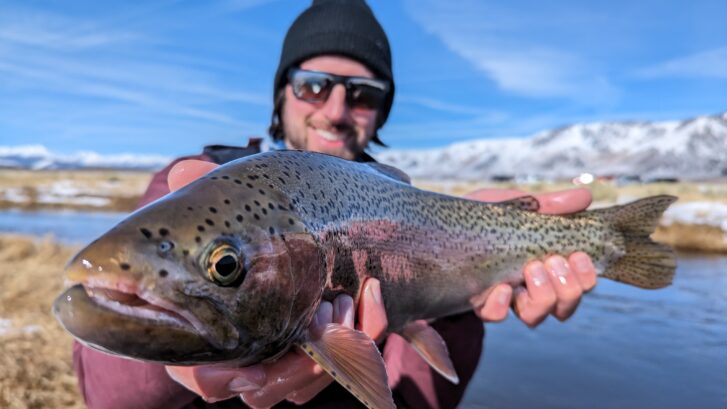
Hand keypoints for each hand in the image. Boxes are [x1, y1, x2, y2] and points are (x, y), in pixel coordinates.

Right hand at [163, 160, 388, 406]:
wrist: (309, 228)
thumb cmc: (256, 223)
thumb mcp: (235, 204)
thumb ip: (209, 189)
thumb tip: (186, 172)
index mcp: (213, 334)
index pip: (206, 377)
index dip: (222, 380)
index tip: (252, 370)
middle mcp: (251, 355)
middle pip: (265, 390)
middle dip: (296, 366)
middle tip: (317, 320)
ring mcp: (292, 356)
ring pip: (309, 384)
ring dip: (335, 348)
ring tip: (343, 301)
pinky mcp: (331, 348)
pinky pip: (350, 362)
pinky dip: (366, 332)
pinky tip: (370, 293)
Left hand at [465, 188, 597, 326]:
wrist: (433, 225)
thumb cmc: (478, 216)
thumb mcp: (513, 205)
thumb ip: (548, 205)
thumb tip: (586, 196)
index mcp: (543, 264)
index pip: (577, 284)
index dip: (586, 278)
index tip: (580, 256)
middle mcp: (527, 287)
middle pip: (564, 308)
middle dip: (568, 288)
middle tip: (554, 261)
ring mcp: (503, 297)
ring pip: (535, 317)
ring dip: (543, 297)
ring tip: (532, 269)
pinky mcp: (476, 302)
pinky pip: (495, 316)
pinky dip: (502, 305)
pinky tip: (501, 288)